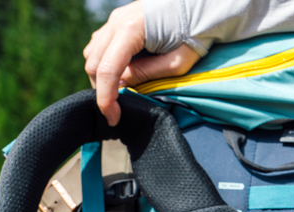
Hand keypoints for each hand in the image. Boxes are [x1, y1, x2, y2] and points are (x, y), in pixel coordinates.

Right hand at [83, 1, 201, 125]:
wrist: (200, 6)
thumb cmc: (195, 34)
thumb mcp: (177, 63)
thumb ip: (147, 75)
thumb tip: (121, 86)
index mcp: (131, 29)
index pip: (107, 70)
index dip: (106, 99)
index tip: (113, 118)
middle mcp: (116, 21)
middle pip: (94, 63)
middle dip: (102, 90)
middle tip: (117, 111)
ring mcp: (115, 19)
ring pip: (93, 54)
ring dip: (101, 77)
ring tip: (119, 94)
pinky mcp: (118, 20)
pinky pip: (99, 45)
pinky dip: (104, 63)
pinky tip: (121, 74)